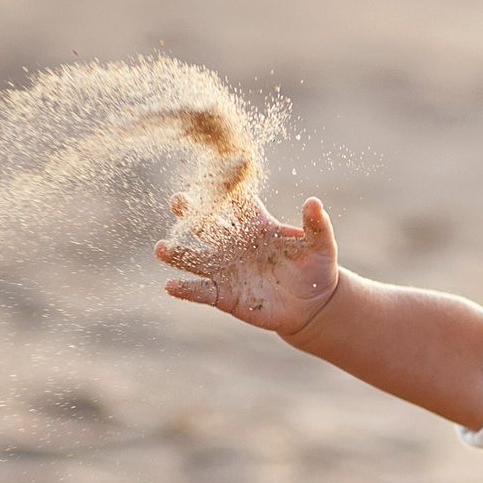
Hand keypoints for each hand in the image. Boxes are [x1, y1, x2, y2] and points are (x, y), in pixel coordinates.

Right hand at [155, 196, 342, 337]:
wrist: (313, 304)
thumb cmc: (317, 268)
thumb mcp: (321, 246)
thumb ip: (316, 225)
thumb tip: (314, 202)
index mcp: (257, 226)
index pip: (238, 204)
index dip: (227, 191)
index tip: (213, 178)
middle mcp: (235, 245)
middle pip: (209, 226)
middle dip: (192, 214)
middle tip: (177, 201)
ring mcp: (228, 270)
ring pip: (198, 259)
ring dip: (179, 254)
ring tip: (161, 249)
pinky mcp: (225, 296)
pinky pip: (202, 291)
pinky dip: (186, 289)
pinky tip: (170, 285)